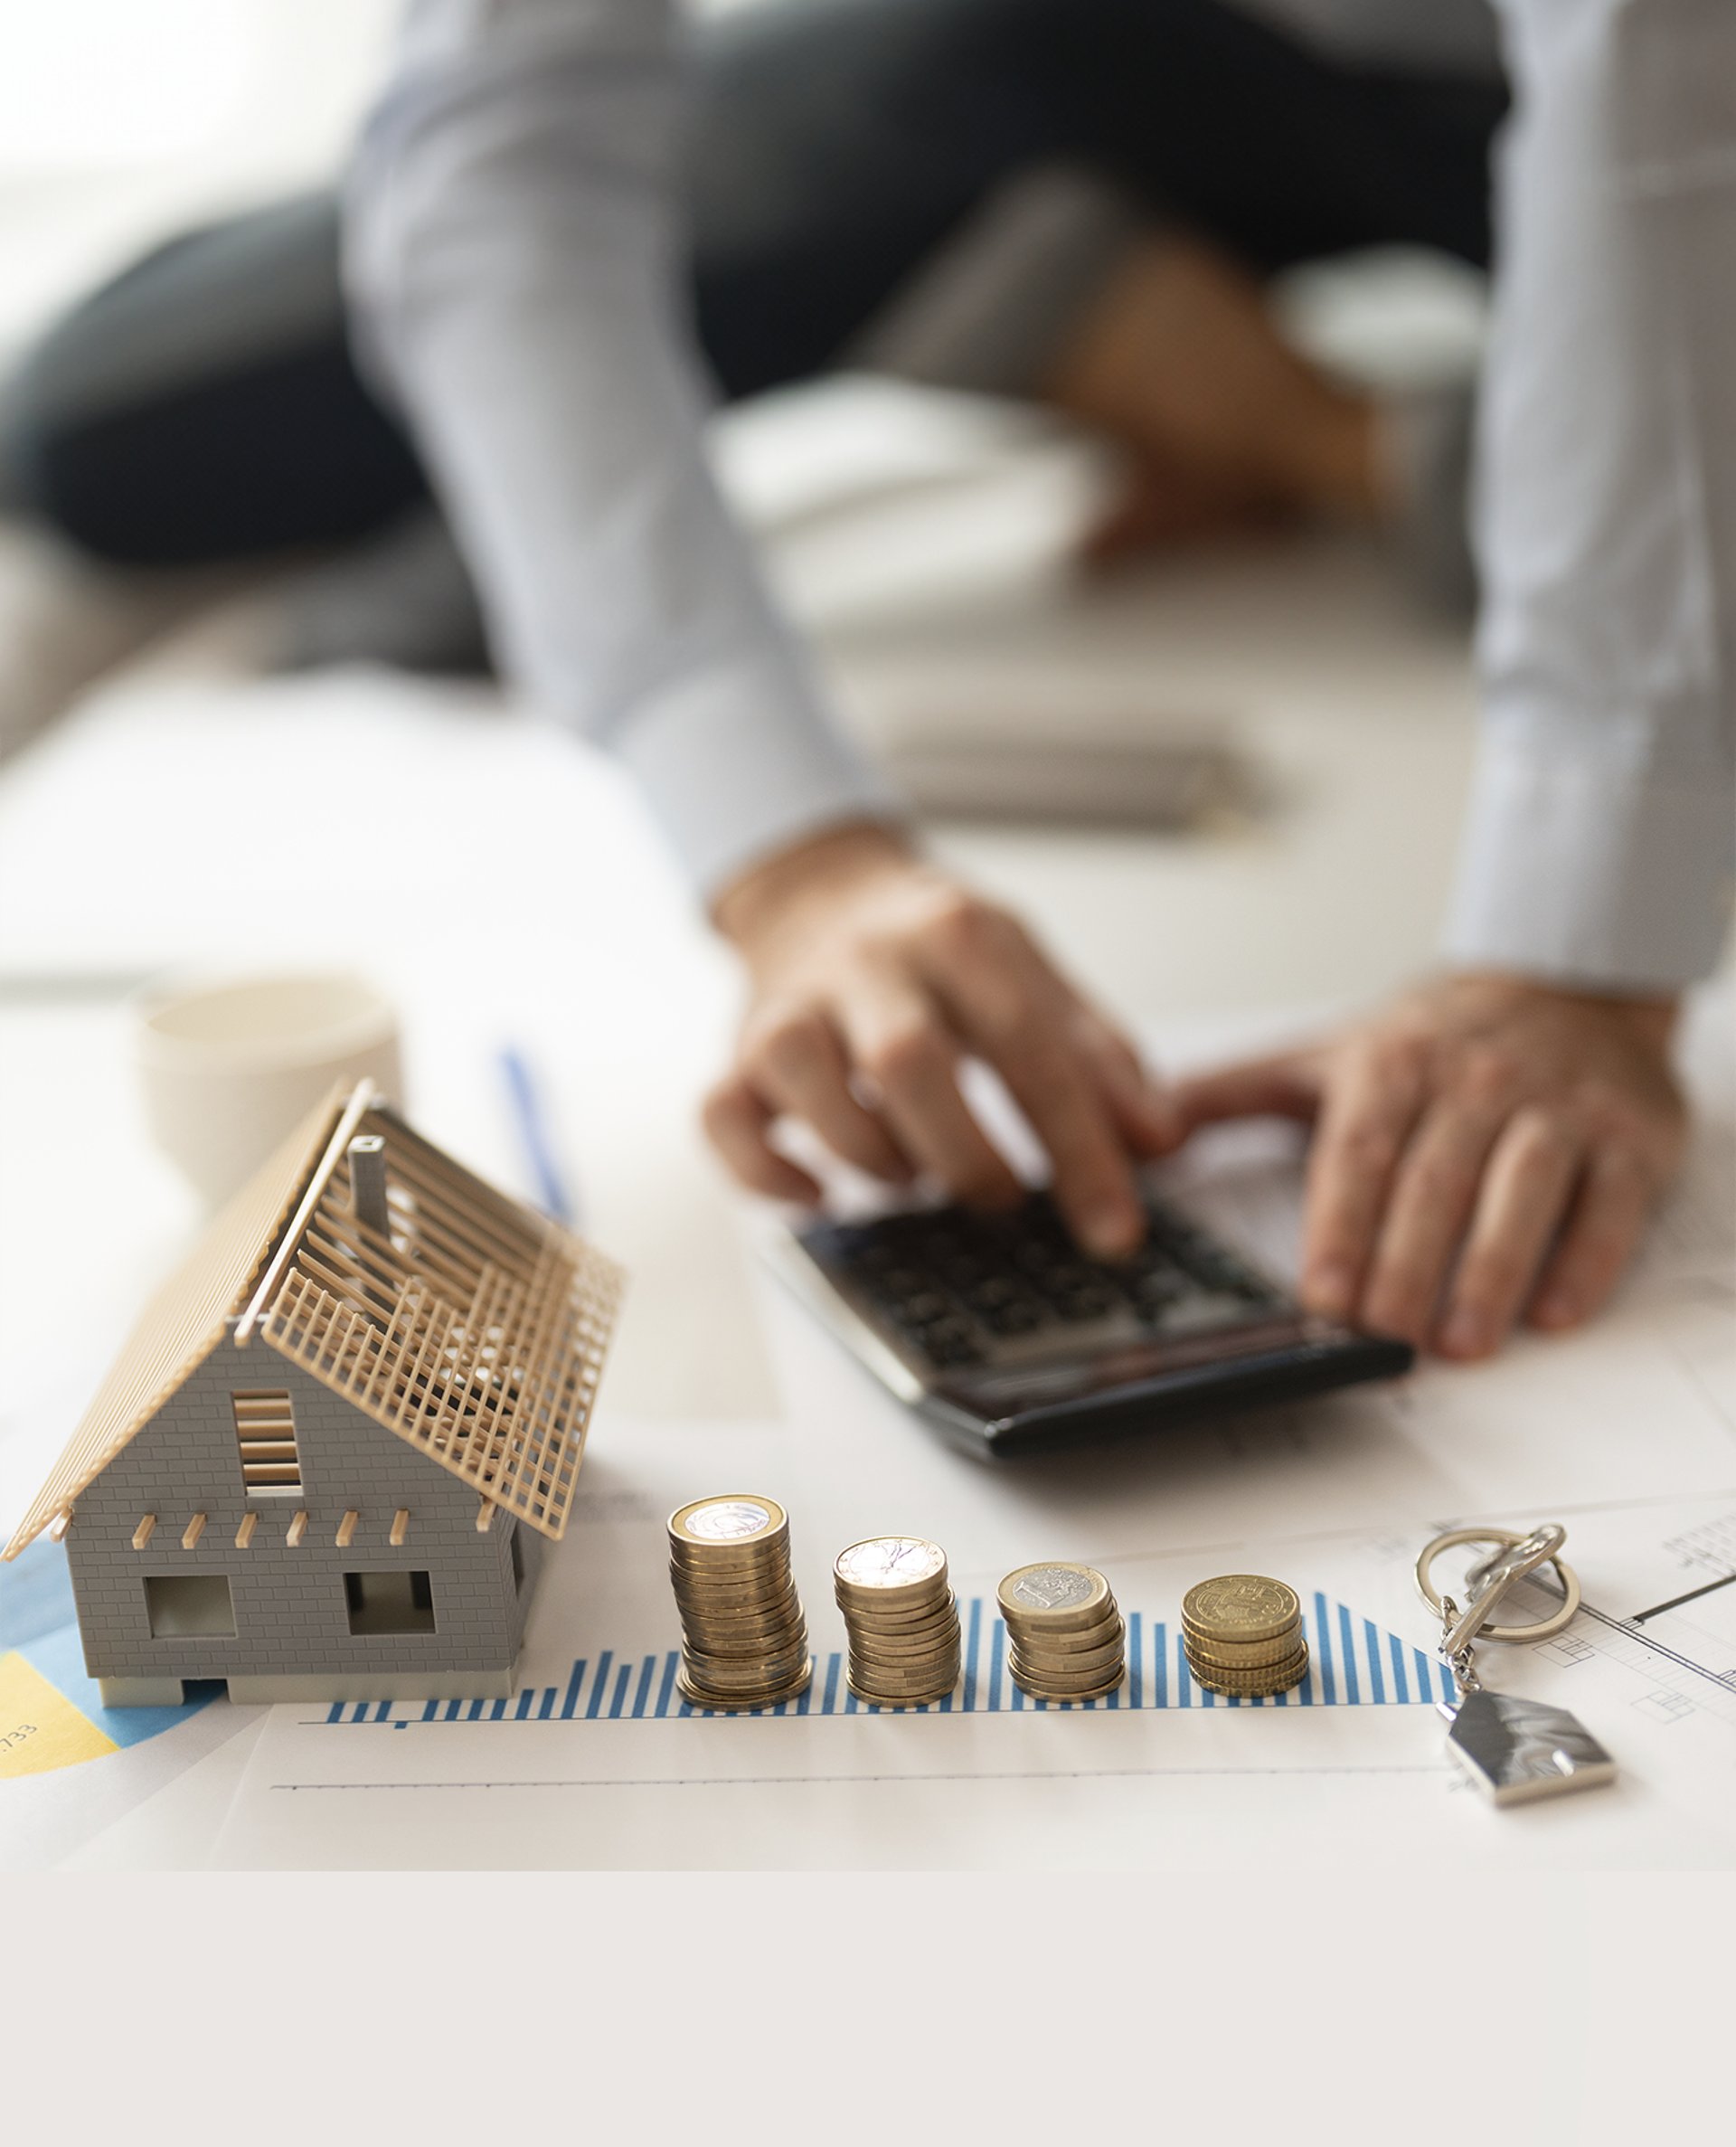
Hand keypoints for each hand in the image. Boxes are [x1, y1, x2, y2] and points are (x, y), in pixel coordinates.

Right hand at [705, 823, 1175, 1256]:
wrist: (823, 891)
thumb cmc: (940, 950)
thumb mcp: (1035, 975)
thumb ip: (1101, 1057)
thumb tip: (1160, 1143)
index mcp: (958, 935)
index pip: (1030, 1047)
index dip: (1080, 1148)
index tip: (1115, 1229)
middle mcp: (866, 962)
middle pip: (908, 1063)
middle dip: (967, 1157)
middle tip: (1004, 1199)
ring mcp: (789, 1005)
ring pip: (807, 1084)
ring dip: (875, 1160)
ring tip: (919, 1177)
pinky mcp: (734, 1051)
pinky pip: (721, 1118)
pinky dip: (767, 1175)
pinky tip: (821, 1195)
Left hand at [1170, 974, 1686, 1358]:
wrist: (1566, 982)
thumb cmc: (1433, 1041)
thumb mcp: (1325, 1053)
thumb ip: (1233, 1094)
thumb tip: (1142, 1131)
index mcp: (1392, 1064)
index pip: (1360, 1153)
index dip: (1340, 1227)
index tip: (1321, 1295)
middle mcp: (1475, 1079)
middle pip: (1435, 1181)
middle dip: (1406, 1265)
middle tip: (1382, 1337)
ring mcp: (1556, 1105)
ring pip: (1521, 1189)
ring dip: (1490, 1270)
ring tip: (1459, 1342)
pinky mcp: (1627, 1134)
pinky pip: (1607, 1200)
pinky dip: (1585, 1259)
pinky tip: (1553, 1312)